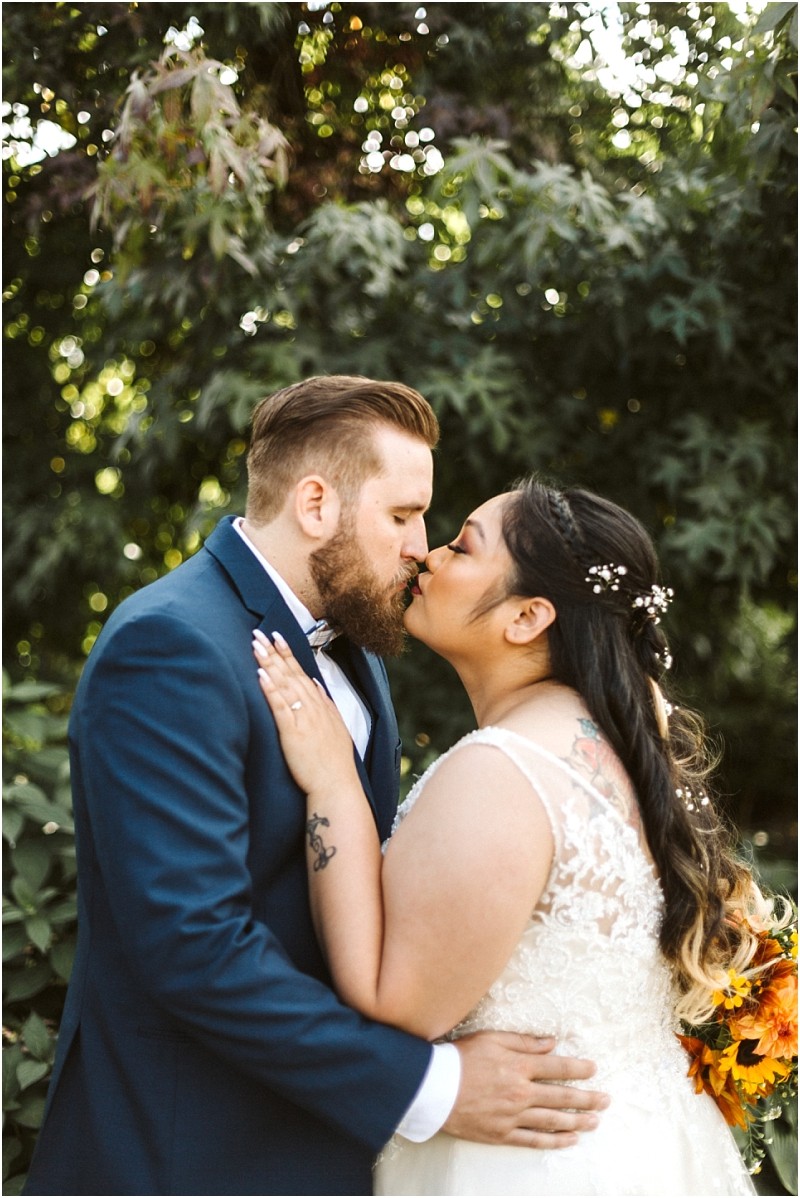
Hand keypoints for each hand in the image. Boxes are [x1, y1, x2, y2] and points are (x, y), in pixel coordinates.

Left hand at [253, 629, 358, 796]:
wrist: (336, 784)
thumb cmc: (334, 761)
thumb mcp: (336, 726)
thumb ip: (326, 704)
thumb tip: (317, 685)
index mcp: (321, 705)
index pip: (301, 673)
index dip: (287, 654)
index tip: (277, 637)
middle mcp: (312, 707)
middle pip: (290, 673)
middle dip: (274, 652)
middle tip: (259, 633)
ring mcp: (303, 718)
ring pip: (284, 684)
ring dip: (269, 663)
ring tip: (256, 646)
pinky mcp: (293, 732)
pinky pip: (280, 707)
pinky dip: (270, 689)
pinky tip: (261, 675)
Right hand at [444, 1031, 608, 1149]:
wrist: (433, 1089)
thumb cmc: (460, 1058)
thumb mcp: (491, 1039)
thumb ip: (523, 1042)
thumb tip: (551, 1043)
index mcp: (518, 1066)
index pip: (557, 1068)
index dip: (579, 1069)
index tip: (594, 1070)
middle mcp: (520, 1093)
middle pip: (561, 1097)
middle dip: (587, 1098)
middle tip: (606, 1100)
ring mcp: (512, 1116)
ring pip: (553, 1121)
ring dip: (578, 1121)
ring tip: (595, 1121)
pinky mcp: (502, 1134)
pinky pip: (534, 1140)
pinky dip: (555, 1141)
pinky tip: (570, 1140)